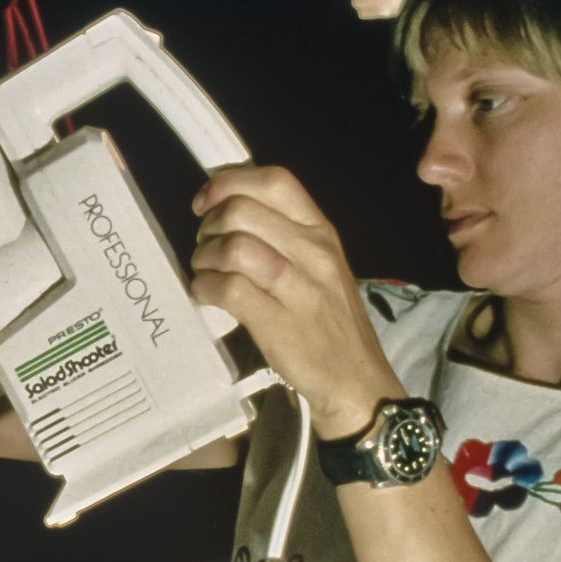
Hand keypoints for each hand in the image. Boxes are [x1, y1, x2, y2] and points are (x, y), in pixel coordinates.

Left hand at [188, 164, 400, 441]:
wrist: (356, 380)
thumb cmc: (329, 323)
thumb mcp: (319, 266)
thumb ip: (283, 234)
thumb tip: (228, 210)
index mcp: (321, 231)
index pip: (274, 181)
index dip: (229, 183)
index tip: (205, 203)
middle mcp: (313, 252)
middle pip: (242, 211)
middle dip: (208, 226)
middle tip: (206, 249)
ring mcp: (298, 287)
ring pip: (233, 246)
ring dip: (204, 258)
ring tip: (206, 274)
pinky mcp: (279, 323)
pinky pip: (228, 288)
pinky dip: (205, 289)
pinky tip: (207, 296)